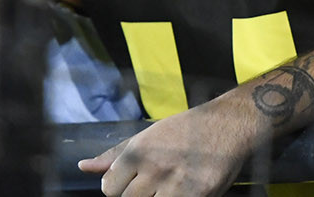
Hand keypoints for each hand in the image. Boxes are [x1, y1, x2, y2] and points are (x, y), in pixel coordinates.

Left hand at [78, 95, 259, 195]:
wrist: (229, 125)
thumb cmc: (187, 130)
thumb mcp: (148, 135)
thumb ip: (115, 155)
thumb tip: (84, 167)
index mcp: (139, 151)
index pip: (109, 188)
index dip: (119, 188)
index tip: (134, 182)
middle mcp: (154, 168)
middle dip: (137, 195)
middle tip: (155, 184)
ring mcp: (175, 185)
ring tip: (168, 186)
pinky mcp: (195, 196)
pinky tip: (182, 191)